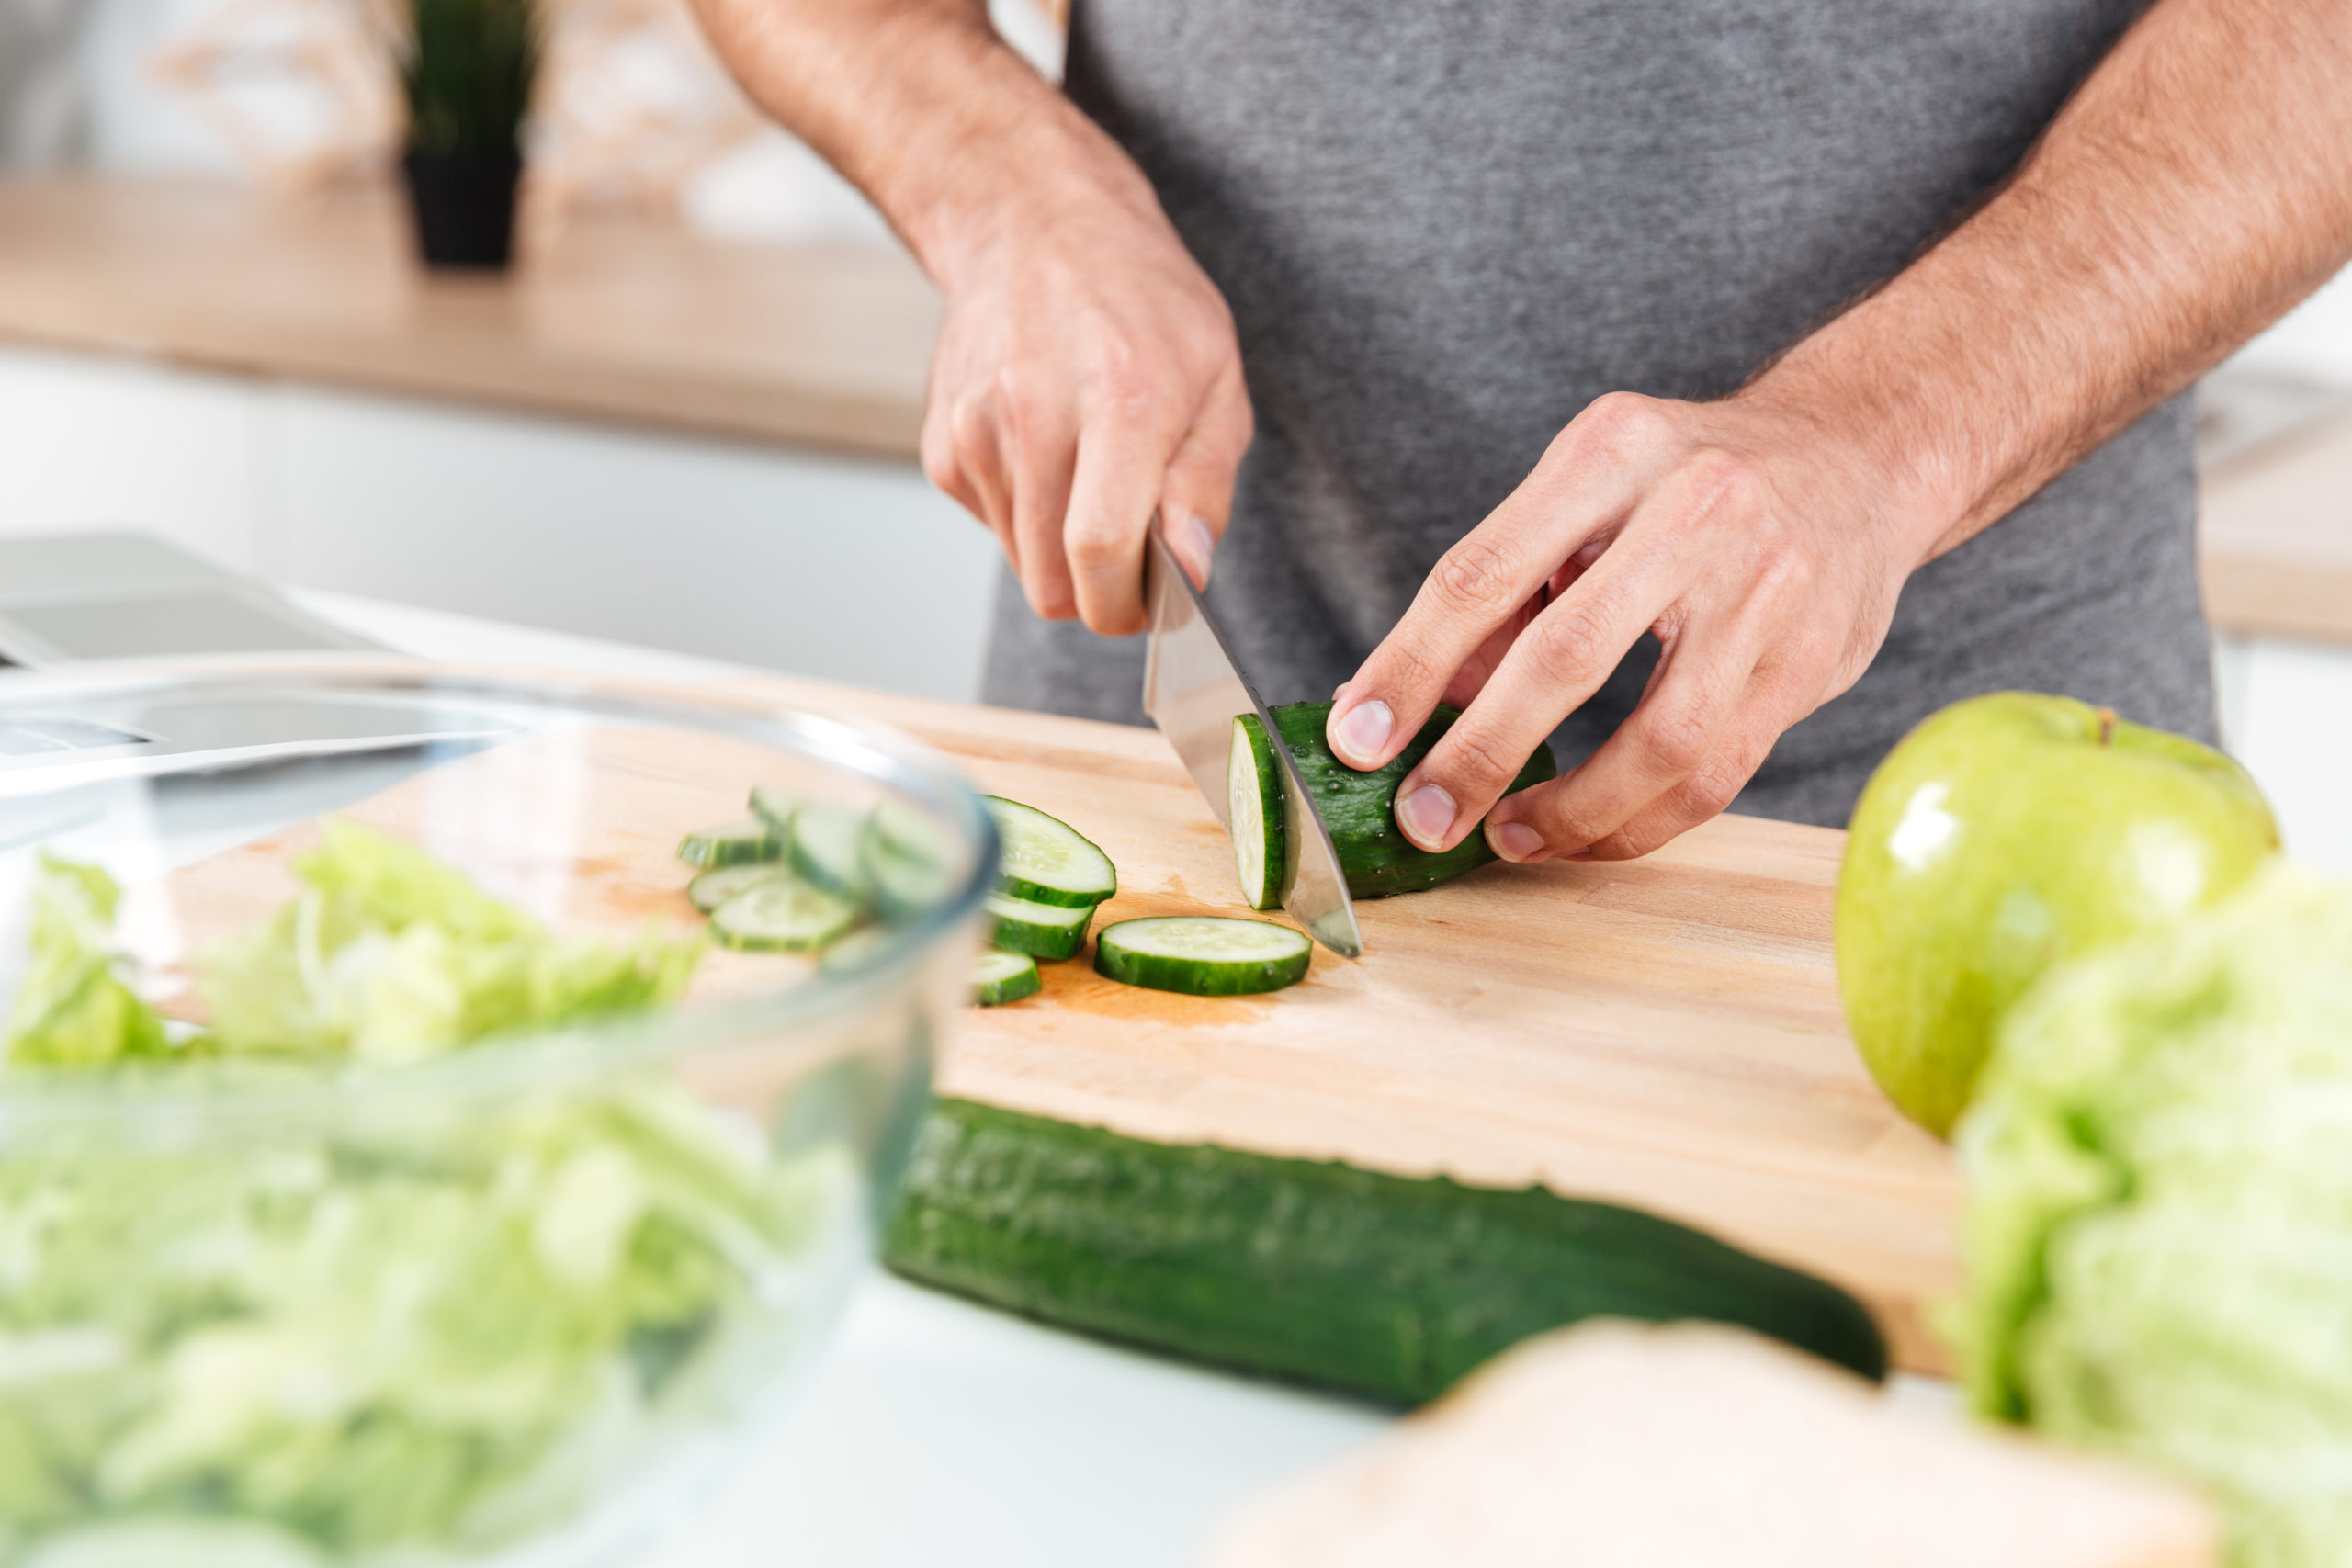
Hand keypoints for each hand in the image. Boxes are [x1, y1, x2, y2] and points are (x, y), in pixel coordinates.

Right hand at [919, 166, 1252, 633]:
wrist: (1032, 224)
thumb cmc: (1141, 302)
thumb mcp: (1216, 379)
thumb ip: (1206, 485)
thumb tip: (1189, 573)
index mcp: (1121, 401)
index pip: (1099, 552)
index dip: (1124, 607)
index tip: (1146, 607)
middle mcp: (1035, 416)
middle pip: (1052, 584)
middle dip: (1096, 593)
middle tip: (1130, 550)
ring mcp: (976, 430)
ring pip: (1023, 564)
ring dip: (1062, 548)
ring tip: (1090, 474)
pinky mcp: (944, 444)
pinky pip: (992, 525)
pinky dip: (1026, 513)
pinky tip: (1047, 450)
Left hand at [1325, 390, 1945, 861]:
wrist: (1860, 452)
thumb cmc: (1687, 480)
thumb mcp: (1586, 491)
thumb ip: (1500, 592)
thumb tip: (1391, 704)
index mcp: (1610, 451)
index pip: (1482, 572)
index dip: (1408, 666)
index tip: (1354, 741)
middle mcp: (1696, 507)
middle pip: (1564, 655)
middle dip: (1477, 754)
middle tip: (1420, 818)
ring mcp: (1768, 587)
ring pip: (1660, 737)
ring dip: (1569, 810)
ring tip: (1503, 838)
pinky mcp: (1814, 659)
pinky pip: (1718, 772)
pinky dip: (1638, 822)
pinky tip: (1581, 834)